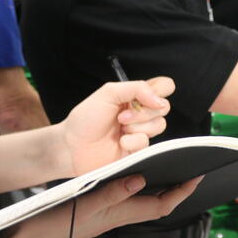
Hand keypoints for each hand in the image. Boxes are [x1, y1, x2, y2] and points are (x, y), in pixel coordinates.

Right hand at [39, 174, 202, 237]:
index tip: (196, 177)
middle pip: (154, 203)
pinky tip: (128, 171)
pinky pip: (123, 196)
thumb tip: (140, 180)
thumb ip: (112, 193)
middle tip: (186, 169)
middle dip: (173, 189)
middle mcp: (118, 214)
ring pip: (140, 199)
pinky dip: (131, 183)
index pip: (160, 206)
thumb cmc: (55, 225)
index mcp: (120, 214)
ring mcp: (107, 212)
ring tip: (164, 167)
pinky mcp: (95, 208)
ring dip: (154, 185)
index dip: (181, 193)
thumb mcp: (85, 205)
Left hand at [60, 77, 174, 175]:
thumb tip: (159, 100)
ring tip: (120, 129)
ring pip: (159, 125)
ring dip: (137, 126)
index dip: (161, 90)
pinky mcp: (138, 151)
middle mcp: (141, 113)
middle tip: (121, 116)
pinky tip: (120, 142)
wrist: (72, 146)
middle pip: (164, 107)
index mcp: (136, 96)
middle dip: (143, 111)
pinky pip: (148, 143)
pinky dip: (133, 141)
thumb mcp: (108, 93)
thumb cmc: (85, 119)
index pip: (164, 86)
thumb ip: (136, 88)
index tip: (147, 95)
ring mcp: (140, 132)